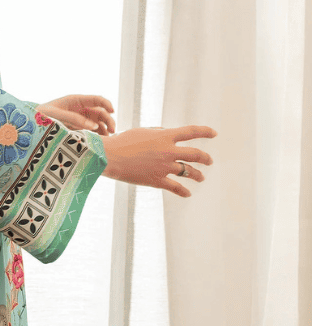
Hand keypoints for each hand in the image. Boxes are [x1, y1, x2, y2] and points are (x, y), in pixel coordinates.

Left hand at [36, 94, 115, 134]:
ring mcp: (79, 119)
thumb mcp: (57, 115)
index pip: (96, 99)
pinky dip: (97, 135)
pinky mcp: (77, 130)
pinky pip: (91, 131)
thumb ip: (75, 119)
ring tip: (107, 139)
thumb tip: (94, 126)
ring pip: (97, 123)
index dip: (106, 104)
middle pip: (100, 112)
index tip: (113, 112)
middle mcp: (80, 109)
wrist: (30, 126)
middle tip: (113, 131)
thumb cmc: (41, 116)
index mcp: (75, 100)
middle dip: (108, 120)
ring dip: (104, 129)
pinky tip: (100, 142)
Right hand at [102, 125, 216, 196]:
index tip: (214, 133)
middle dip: (205, 158)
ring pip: (189, 172)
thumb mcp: (143, 132)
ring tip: (201, 177)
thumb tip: (168, 135)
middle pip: (195, 154)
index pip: (191, 132)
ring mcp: (164, 167)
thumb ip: (158, 133)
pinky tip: (188, 193)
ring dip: (198, 175)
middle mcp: (169, 151)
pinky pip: (176, 187)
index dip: (205, 132)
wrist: (110, 156)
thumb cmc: (123, 141)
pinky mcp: (157, 180)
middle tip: (209, 161)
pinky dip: (184, 191)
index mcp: (165, 136)